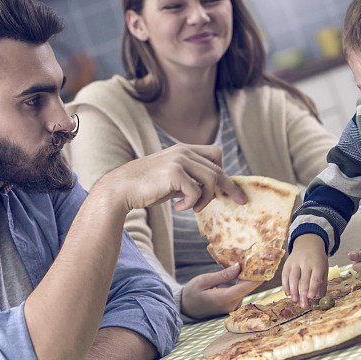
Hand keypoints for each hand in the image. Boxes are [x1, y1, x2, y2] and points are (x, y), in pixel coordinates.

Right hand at [94, 143, 245, 213]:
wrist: (120, 189)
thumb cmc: (146, 187)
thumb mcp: (173, 180)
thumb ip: (190, 181)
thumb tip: (212, 190)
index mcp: (184, 150)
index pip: (215, 155)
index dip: (224, 172)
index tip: (232, 189)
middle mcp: (183, 151)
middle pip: (217, 168)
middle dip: (230, 187)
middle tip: (239, 201)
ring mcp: (178, 160)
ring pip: (211, 178)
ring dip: (207, 198)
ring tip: (195, 209)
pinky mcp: (173, 172)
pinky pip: (195, 191)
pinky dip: (191, 203)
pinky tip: (178, 208)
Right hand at [181, 264, 260, 318]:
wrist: (185, 307)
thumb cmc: (192, 293)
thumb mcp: (204, 280)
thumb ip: (223, 275)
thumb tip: (239, 267)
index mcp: (223, 299)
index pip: (245, 287)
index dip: (257, 277)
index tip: (265, 266)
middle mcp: (230, 306)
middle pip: (247, 288)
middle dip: (253, 273)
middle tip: (258, 257)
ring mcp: (232, 307)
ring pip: (245, 289)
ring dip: (247, 277)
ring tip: (251, 261)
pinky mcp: (232, 306)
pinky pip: (240, 292)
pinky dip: (242, 282)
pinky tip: (243, 271)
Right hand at [282, 234, 327, 307]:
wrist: (308, 243)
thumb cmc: (318, 259)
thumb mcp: (324, 268)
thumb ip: (322, 283)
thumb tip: (318, 298)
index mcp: (317, 264)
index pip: (315, 277)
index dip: (313, 288)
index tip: (311, 298)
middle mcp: (306, 262)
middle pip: (304, 280)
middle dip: (303, 294)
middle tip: (304, 306)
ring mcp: (296, 262)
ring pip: (293, 277)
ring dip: (293, 290)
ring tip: (295, 301)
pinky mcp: (288, 263)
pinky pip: (285, 275)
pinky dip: (285, 285)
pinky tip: (287, 294)